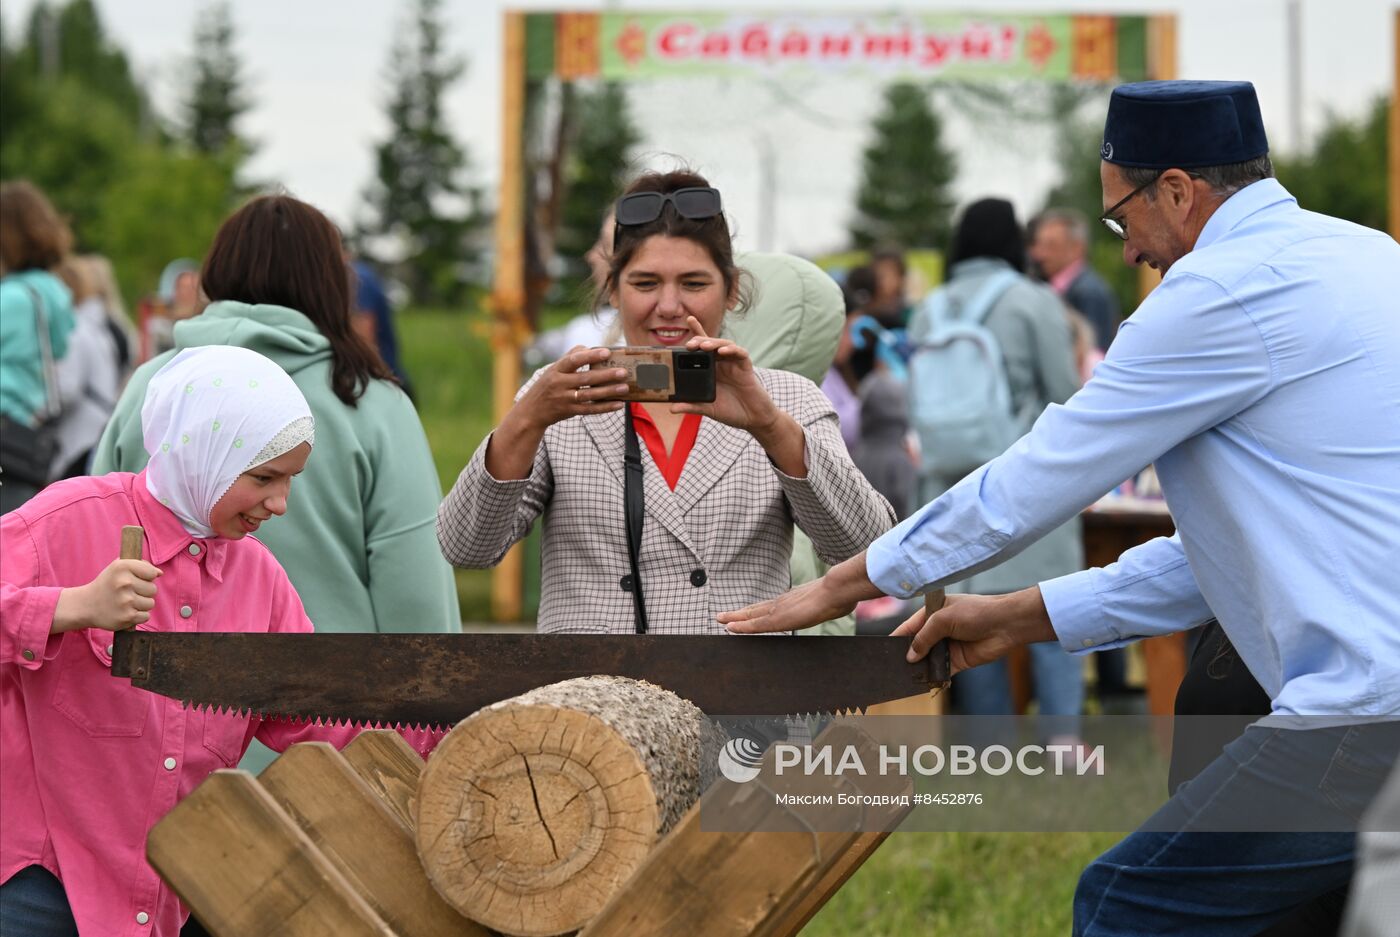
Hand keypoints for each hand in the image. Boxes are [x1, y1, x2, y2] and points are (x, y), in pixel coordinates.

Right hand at [52, 558, 162, 633]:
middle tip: (128, 593)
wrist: (86, 605)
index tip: (136, 580)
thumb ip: (140, 565)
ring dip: (141, 605)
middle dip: (143, 592)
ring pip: (150, 603)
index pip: (152, 573)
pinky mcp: (127, 617)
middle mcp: (124, 583)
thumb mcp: (118, 567)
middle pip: (153, 589)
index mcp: (122, 567)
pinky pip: (146, 616)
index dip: (146, 577)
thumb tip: (159, 573)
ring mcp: (126, 601)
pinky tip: (125, 612)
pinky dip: (138, 616)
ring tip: (126, 603)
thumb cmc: (107, 585)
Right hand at [512, 346, 628, 431]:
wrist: (532, 411)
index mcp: (556, 370)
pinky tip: (619, 404)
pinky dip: (605, 407)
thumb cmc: (547, 385)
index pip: (573, 360)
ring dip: (609, 391)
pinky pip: (590, 410)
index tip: (607, 352)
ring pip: (590, 395)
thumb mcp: (553, 370)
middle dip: (606, 375)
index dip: (590, 356)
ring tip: (625, 387)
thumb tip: (588, 347)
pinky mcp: (570, 412)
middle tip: (623, 372)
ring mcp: (564, 399)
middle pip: (585, 378)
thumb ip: (570, 357)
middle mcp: (559, 384)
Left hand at [670, 317, 781, 433]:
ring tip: (704, 346)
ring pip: (725, 345)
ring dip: (714, 343)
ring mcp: (734, 363)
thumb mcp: (708, 409)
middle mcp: (722, 363)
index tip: (688, 319)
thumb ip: (692, 406)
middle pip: (711, 344)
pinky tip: (724, 351)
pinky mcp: (746, 367)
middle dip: (700, 340)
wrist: (752, 419)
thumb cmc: (731, 411)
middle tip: (690, 345)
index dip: (696, 332)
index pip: (702, 348)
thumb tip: (672, 408)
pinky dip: (732, 350)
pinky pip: (740, 354)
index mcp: (711, 370)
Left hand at [720, 553, 882, 632]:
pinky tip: (730, 628)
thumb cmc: (840, 593)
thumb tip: (841, 601)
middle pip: (756, 609)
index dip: (755, 611)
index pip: (769, 606)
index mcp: (793, 599)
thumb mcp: (832, 599)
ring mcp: (780, 609)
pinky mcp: (780, 618)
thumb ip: (829, 601)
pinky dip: (742, 626)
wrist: (839, 589)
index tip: (743, 613)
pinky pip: (756, 624)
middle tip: (721, 616)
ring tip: (720, 620)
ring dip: (735, 618)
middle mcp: (783, 603)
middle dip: (739, 613)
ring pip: (752, 616)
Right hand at [890, 587, 1057, 667]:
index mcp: (932, 613)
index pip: (909, 627)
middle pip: (916, 645)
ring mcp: (947, 646)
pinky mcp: (957, 661)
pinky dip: (932, 677)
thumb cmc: (976, 612)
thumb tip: (909, 656)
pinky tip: (921, 682)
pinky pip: (940, 671)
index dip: (897, 637)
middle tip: (889, 667)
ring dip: (918, 668)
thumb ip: (924, 637)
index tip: (882, 650)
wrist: (1006, 625)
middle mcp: (938, 630)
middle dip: (906, 655)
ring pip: (927, 660)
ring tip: (901, 678)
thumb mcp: (943, 619)